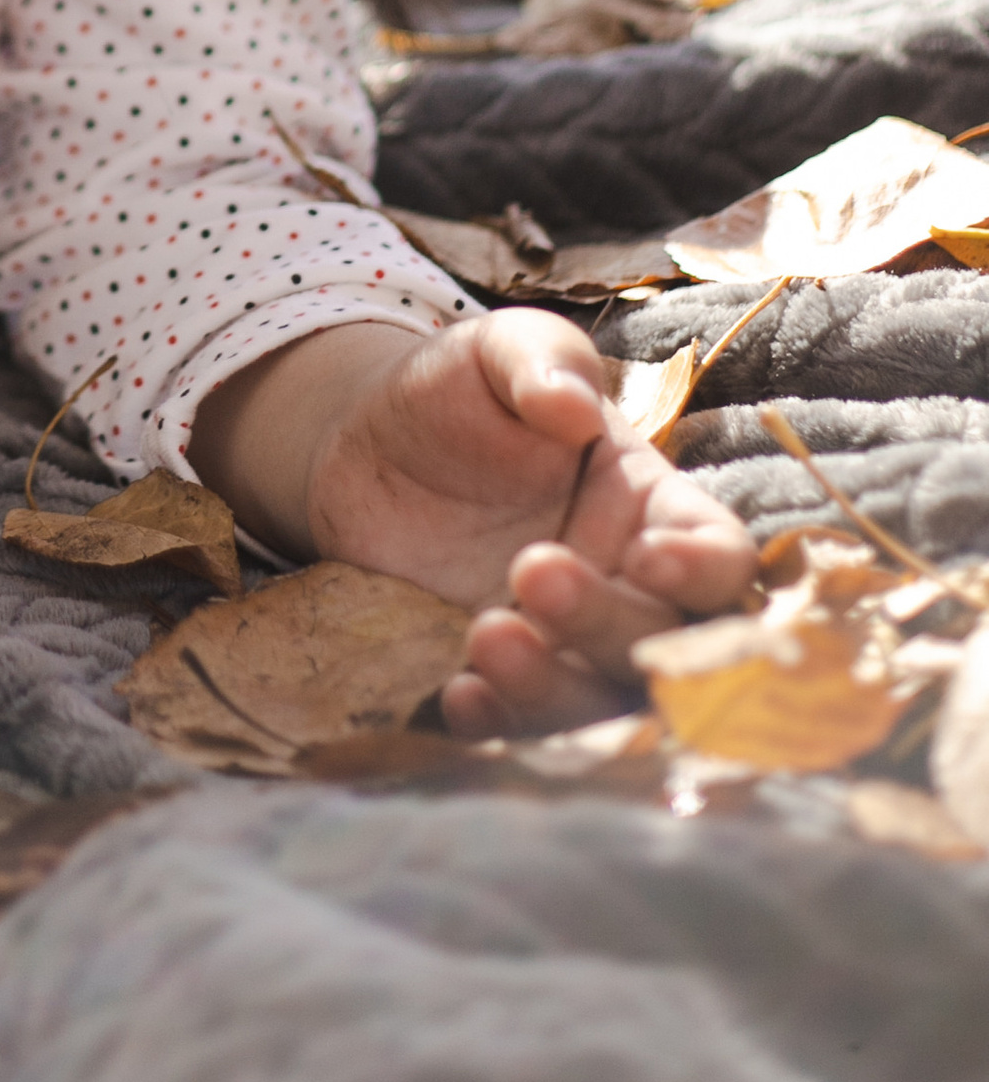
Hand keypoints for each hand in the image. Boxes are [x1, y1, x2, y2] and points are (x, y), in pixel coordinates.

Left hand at [194, 312, 753, 737]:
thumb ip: (540, 361)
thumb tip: (571, 406)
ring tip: (486, 636)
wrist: (359, 450)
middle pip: (665, 638)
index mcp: (653, 507)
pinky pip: (526, 729)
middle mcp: (629, 590)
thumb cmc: (452, 392)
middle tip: (530, 571)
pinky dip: (504, 725)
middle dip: (607, 620)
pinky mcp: (509, 686)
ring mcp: (570, 648)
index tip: (642, 555)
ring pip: (605, 700)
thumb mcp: (493, 352)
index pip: (721, 554)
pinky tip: (460, 696)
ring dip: (559, 688)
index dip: (700, 567)